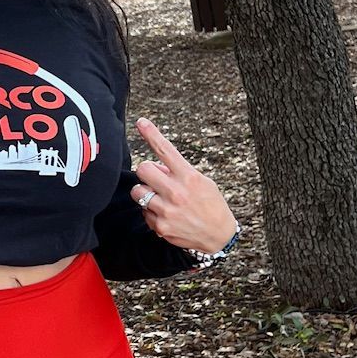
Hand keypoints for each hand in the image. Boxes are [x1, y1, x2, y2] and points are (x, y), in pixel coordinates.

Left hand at [130, 117, 237, 253]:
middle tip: (155, 179)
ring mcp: (166, 210)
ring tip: (160, 198)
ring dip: (145, 192)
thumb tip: (155, 166)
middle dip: (147, 172)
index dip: (151, 134)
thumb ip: (178, 173)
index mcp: (189, 177)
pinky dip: (151, 212)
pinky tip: (166, 216)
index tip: (141, 122)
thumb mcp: (201, 182)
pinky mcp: (160, 226)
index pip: (166, 150)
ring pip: (138, 191)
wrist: (218, 236)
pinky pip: (143, 212)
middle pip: (143, 169)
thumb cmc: (210, 204)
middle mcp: (176, 192)